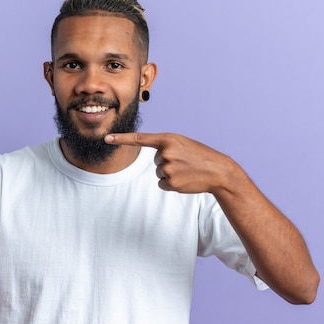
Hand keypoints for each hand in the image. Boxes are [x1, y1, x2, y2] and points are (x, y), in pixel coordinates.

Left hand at [105, 132, 235, 193]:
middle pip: (154, 161)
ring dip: (171, 173)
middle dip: (168, 162)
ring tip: (186, 170)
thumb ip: (166, 147)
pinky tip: (185, 180)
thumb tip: (156, 160)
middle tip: (185, 162)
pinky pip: (162, 184)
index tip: (106, 138)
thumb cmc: (200, 156)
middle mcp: (165, 153)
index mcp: (168, 139)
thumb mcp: (182, 144)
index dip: (121, 139)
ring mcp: (168, 168)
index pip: (139, 139)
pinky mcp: (171, 182)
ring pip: (158, 173)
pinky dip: (172, 184)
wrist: (218, 171)